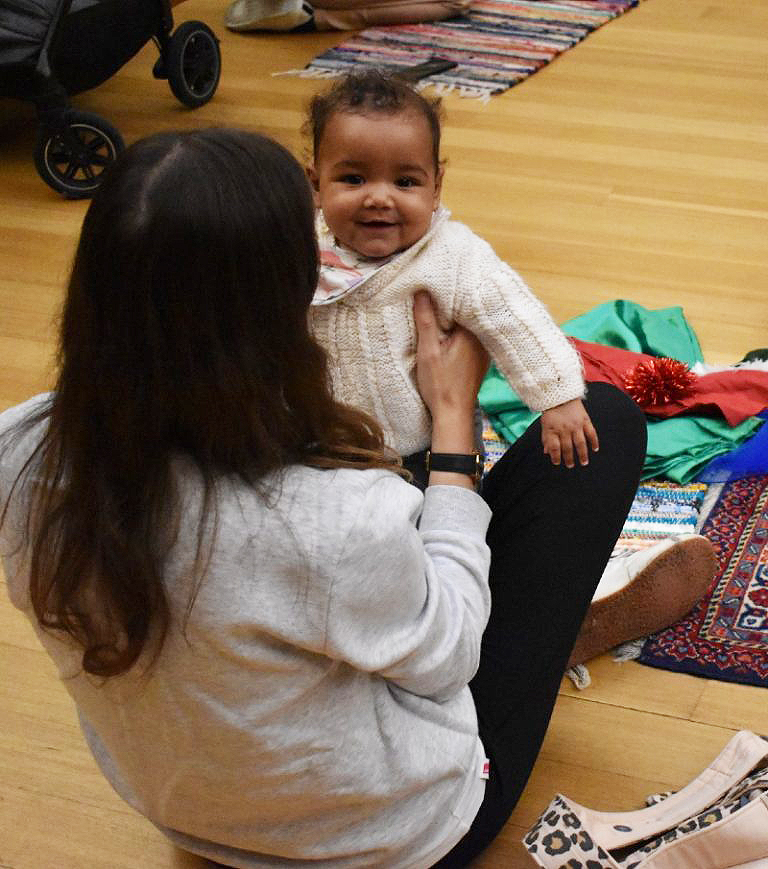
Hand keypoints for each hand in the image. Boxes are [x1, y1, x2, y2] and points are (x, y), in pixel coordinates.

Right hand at [413, 291, 488, 421]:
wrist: (453, 414)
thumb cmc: (440, 385)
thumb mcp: (428, 351)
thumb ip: (426, 320)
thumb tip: (422, 291)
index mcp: (472, 332)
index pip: (461, 301)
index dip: (444, 293)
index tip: (430, 286)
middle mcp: (482, 338)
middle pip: (465, 312)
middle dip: (448, 304)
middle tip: (429, 294)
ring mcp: (483, 349)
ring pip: (467, 324)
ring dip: (453, 318)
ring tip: (435, 309)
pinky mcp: (479, 358)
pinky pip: (469, 336)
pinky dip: (458, 332)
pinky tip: (446, 332)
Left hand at [540, 398, 598, 467]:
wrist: (561, 394)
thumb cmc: (551, 411)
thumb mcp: (545, 424)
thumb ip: (546, 438)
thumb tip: (547, 453)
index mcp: (553, 429)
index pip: (554, 447)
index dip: (555, 456)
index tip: (557, 463)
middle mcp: (564, 428)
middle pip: (567, 447)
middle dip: (569, 458)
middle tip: (570, 466)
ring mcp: (576, 425)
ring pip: (580, 443)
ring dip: (582, 454)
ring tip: (584, 462)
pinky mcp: (585, 420)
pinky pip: (591, 433)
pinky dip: (594, 441)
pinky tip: (595, 449)